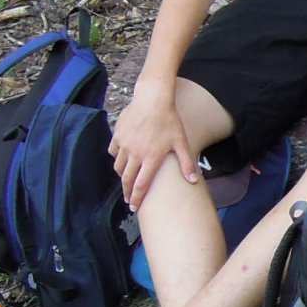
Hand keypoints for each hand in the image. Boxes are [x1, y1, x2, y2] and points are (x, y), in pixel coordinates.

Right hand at [109, 86, 199, 210]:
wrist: (152, 99)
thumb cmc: (169, 120)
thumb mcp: (181, 141)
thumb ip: (186, 163)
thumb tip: (193, 181)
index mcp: (151, 158)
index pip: (141, 185)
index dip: (136, 198)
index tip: (134, 208)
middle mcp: (135, 154)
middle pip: (126, 179)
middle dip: (126, 192)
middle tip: (128, 200)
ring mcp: (124, 144)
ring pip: (118, 166)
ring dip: (121, 176)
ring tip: (126, 180)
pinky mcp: (118, 135)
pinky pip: (113, 151)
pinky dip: (116, 157)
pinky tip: (121, 159)